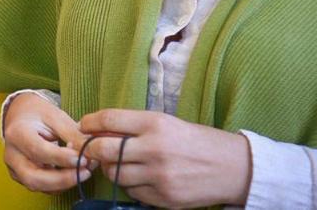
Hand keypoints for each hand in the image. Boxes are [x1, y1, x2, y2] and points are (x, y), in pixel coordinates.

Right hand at [2, 92, 95, 193]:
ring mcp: (15, 168)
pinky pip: (42, 187)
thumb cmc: (38, 114)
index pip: (38, 151)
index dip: (62, 158)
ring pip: (38, 186)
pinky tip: (74, 172)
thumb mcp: (55, 116)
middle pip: (34, 177)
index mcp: (17, 133)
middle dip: (62, 180)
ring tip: (84, 171)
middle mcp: (12, 154)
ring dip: (64, 183)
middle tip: (85, 172)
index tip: (83, 158)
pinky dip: (61, 183)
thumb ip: (72, 134)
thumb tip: (90, 151)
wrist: (21, 116)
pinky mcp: (22, 177)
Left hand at [79, 109, 251, 207]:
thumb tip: (96, 129)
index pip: (108, 119)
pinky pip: (132, 192)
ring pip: (114, 174)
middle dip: (91, 149)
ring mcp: (159, 177)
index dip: (89, 122)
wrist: (233, 167)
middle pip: (103, 150)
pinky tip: (140, 177)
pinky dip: (130, 185)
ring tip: (120, 163)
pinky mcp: (163, 198)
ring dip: (111, 168)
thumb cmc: (195, 140)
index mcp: (155, 123)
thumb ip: (132, 126)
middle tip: (91, 148)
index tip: (83, 125)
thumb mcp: (165, 122)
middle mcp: (154, 149)